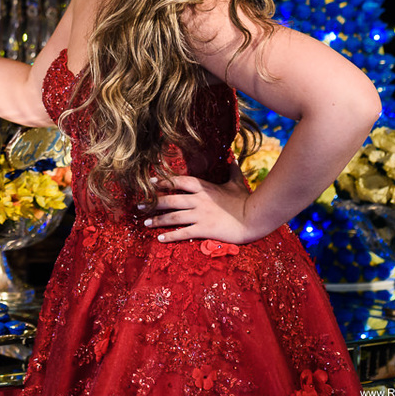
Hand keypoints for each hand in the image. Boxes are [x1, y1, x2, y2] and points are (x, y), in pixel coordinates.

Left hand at [141, 164, 259, 244]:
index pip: (178, 181)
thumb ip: (232, 170)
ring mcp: (200, 215)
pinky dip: (170, 236)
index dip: (163, 181)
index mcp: (204, 187)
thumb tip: (233, 156)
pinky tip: (160, 238)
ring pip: (172, 217)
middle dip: (152, 203)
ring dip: (157, 220)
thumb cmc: (247, 200)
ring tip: (145, 223)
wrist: (255, 218)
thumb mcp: (237, 182)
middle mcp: (198, 200)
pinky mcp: (204, 229)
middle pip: (170, 200)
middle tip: (139, 206)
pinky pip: (182, 233)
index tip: (150, 181)